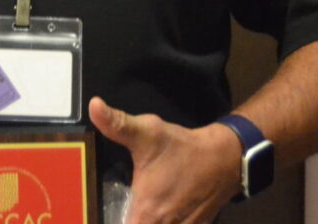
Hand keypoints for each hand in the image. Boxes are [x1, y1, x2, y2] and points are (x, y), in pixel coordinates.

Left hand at [88, 96, 243, 223]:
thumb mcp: (147, 132)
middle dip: (128, 220)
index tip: (97, 214)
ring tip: (137, 208)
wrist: (224, 157)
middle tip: (117, 207)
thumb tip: (93, 105)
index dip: (112, 223)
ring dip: (145, 221)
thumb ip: (116, 124)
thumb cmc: (181, 148)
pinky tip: (157, 213)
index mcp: (146, 212)